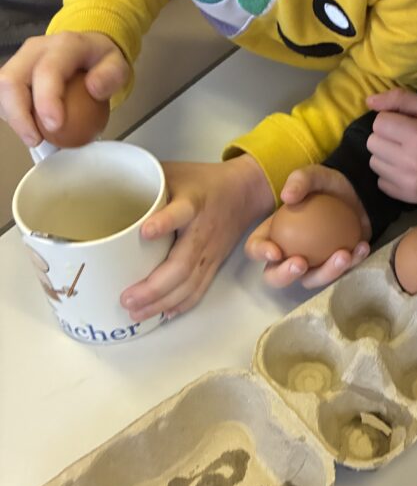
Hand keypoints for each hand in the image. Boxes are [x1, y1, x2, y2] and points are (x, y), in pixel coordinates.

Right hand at [0, 31, 128, 146]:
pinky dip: (13, 116)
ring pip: (1, 89)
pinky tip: (31, 129)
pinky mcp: (13, 73)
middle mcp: (36, 49)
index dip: (46, 100)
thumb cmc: (100, 60)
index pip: (47, 70)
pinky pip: (4, 97)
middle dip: (19, 114)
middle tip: (37, 140)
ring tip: (35, 137)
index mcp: (65, 45)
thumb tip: (94, 89)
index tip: (55, 126)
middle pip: (11, 80)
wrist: (87, 50)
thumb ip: (112, 75)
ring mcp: (21, 60)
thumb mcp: (119, 65)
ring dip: (13, 118)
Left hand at [121, 154, 272, 319]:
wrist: (246, 191)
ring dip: (163, 302)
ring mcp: (210, 251)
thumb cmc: (203, 180)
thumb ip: (145, 181)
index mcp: (193, 202)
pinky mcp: (214, 263)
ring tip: (136, 313)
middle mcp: (203, 230)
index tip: (146, 231)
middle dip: (155, 286)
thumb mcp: (174, 171)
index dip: (165, 222)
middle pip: (183, 264)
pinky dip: (181, 304)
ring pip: (189, 283)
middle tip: (127, 299)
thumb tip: (101, 188)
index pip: (182, 212)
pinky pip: (199, 289)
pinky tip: (163, 314)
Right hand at [246, 165, 370, 288]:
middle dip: (284, 276)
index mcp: (273, 233)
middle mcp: (287, 253)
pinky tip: (361, 248)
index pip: (256, 247)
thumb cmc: (327, 185)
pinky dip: (352, 262)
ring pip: (311, 279)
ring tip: (343, 255)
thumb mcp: (314, 175)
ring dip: (326, 273)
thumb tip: (288, 196)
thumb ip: (300, 180)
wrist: (357, 192)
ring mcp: (311, 264)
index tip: (276, 251)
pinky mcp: (334, 267)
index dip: (260, 253)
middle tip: (302, 263)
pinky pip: (340, 272)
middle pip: (275, 276)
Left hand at [366, 89, 416, 202]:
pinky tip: (406, 170)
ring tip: (404, 154)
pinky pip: (380, 181)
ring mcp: (408, 182)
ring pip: (373, 162)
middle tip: (403, 139)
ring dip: (385, 156)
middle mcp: (411, 161)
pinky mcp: (405, 196)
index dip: (390, 120)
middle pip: (372, 142)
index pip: (379, 123)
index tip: (404, 124)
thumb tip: (369, 101)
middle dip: (385, 138)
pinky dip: (389, 174)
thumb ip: (399, 98)